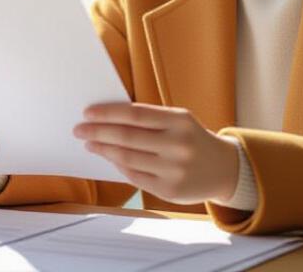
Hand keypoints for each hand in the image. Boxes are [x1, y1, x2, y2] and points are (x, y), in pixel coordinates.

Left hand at [74, 103, 238, 204]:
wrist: (223, 168)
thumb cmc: (191, 138)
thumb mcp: (179, 120)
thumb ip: (148, 119)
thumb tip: (107, 119)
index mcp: (179, 121)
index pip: (134, 115)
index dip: (107, 113)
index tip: (87, 112)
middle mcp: (177, 145)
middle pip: (126, 137)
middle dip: (98, 132)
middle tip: (79, 129)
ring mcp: (174, 169)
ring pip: (127, 158)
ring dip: (104, 150)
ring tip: (91, 143)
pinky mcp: (169, 190)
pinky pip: (134, 176)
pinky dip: (118, 166)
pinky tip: (110, 158)